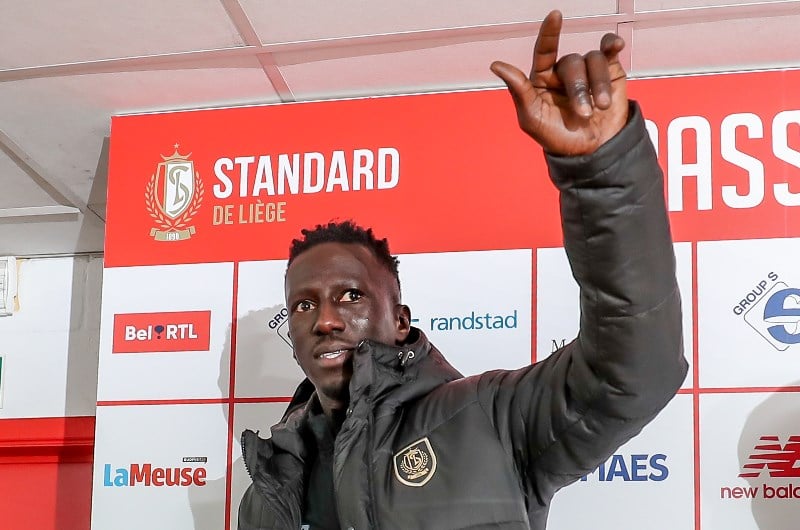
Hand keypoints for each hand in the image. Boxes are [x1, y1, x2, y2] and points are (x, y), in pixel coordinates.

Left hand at [490, 10, 627, 155]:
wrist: (591, 152)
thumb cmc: (557, 137)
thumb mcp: (532, 119)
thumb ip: (518, 90)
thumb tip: (496, 65)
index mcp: (542, 79)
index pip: (544, 50)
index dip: (549, 33)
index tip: (555, 16)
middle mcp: (564, 71)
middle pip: (572, 63)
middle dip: (579, 89)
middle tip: (583, 114)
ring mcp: (587, 70)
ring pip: (593, 60)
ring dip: (598, 85)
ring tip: (601, 107)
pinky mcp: (610, 72)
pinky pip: (609, 50)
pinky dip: (613, 44)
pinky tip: (616, 45)